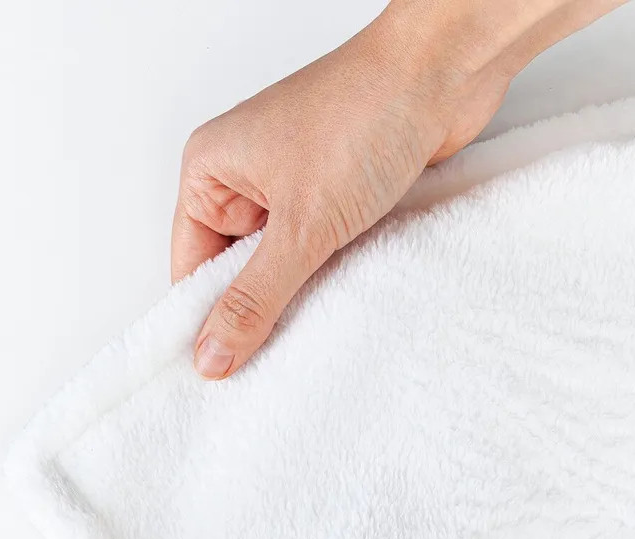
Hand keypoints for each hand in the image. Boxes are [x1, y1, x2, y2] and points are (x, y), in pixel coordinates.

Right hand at [173, 0, 624, 379]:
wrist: (444, 73)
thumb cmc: (365, 113)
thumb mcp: (301, 226)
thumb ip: (255, 297)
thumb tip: (213, 354)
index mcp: (209, 169)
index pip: (189, 266)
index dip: (205, 318)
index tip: (223, 369)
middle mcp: (243, 175)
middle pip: (233, 270)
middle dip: (257, 308)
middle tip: (272, 355)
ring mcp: (290, 184)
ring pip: (279, 264)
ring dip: (297, 291)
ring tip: (313, 317)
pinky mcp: (332, 193)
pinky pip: (315, 251)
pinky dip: (327, 273)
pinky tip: (341, 293)